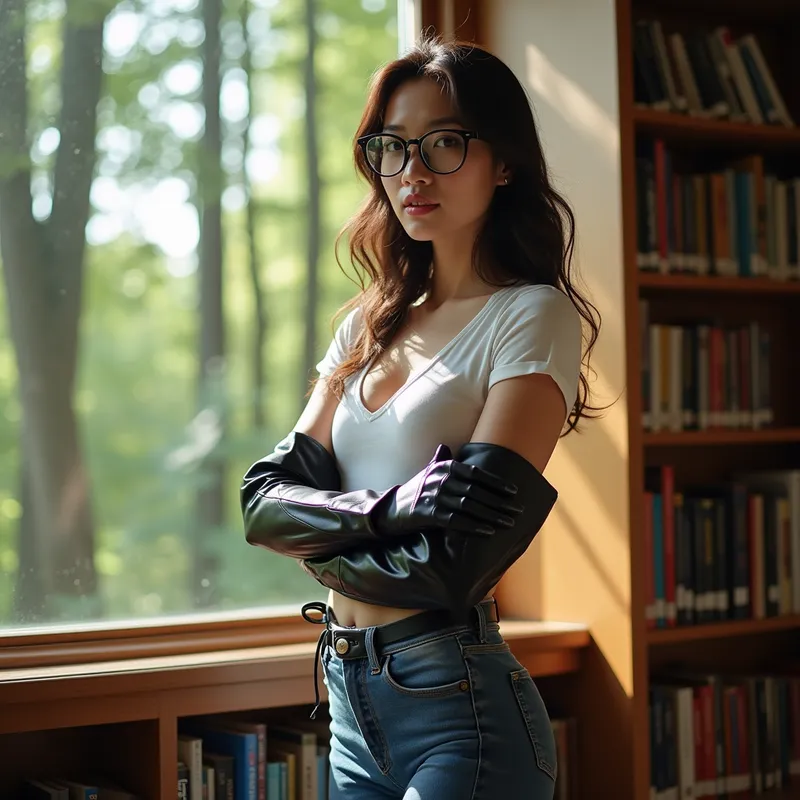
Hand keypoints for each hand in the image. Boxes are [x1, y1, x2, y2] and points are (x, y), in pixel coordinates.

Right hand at [372, 444, 523, 536]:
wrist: (393, 508)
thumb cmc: (417, 489)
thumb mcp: (428, 471)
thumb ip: (440, 459)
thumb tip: (445, 446)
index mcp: (444, 466)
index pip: (476, 473)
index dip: (496, 483)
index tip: (514, 492)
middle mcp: (441, 479)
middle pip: (477, 491)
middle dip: (500, 502)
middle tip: (518, 510)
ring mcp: (435, 496)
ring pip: (470, 506)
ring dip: (492, 515)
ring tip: (509, 522)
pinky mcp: (429, 514)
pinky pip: (457, 520)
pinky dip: (475, 526)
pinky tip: (489, 531)